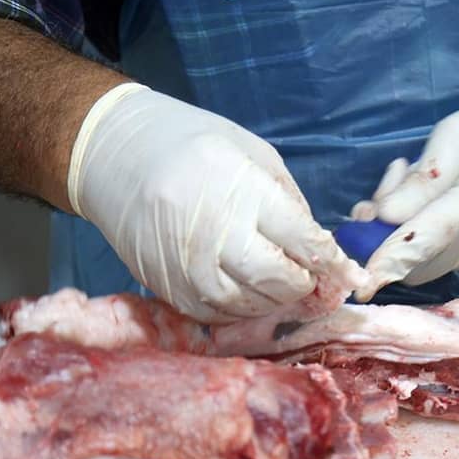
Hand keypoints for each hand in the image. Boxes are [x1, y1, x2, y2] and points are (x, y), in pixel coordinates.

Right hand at [68, 84, 359, 322]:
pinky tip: (248, 289)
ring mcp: (185, 266)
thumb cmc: (193, 144)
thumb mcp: (252, 153)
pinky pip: (217, 314)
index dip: (330, 260)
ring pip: (249, 306)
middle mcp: (211, 233)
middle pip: (277, 281)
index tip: (344, 269)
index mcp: (238, 189)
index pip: (300, 241)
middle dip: (304, 284)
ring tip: (281, 283)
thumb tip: (321, 251)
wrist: (114, 154)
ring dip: (275, 301)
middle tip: (311, 277)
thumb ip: (290, 202)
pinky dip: (242, 308)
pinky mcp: (167, 288)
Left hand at [353, 79, 458, 300]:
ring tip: (406, 174)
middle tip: (387, 181)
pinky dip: (412, 230)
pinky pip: (431, 254)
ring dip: (394, 228)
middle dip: (382, 232)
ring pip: (418, 258)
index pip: (429, 236)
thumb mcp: (456, 135)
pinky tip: (422, 193)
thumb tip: (383, 217)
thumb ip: (421, 180)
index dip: (390, 255)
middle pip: (416, 259)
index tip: (360, 271)